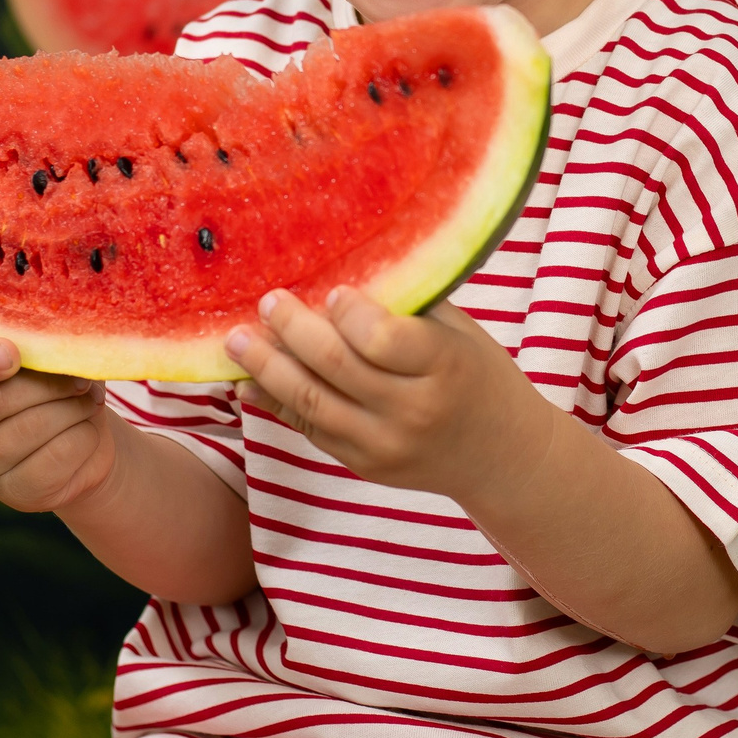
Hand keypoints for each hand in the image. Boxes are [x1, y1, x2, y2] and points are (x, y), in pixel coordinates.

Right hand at [0, 340, 122, 513]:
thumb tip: (59, 342)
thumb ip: (38, 348)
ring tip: (88, 400)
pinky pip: (54, 458)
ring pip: (28, 429)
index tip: (11, 352)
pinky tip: (87, 428)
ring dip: (71, 409)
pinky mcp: (13, 494)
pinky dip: (83, 436)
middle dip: (48, 384)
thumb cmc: (52, 386)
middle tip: (81, 377)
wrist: (78, 441)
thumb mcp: (42, 360)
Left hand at [227, 288, 552, 499]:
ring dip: (266, 367)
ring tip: (236, 340)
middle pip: (335, 365)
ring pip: (310, 402)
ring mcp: (385, 445)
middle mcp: (413, 410)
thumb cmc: (478, 375)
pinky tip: (251, 379)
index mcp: (444, 366)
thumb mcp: (460, 333)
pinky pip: (310, 429)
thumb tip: (337, 272)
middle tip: (267, 302)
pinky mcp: (364, 465)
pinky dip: (276, 401)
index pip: (379, 338)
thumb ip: (406, 308)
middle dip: (291, 329)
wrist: (500, 456)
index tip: (330, 290)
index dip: (347, 311)